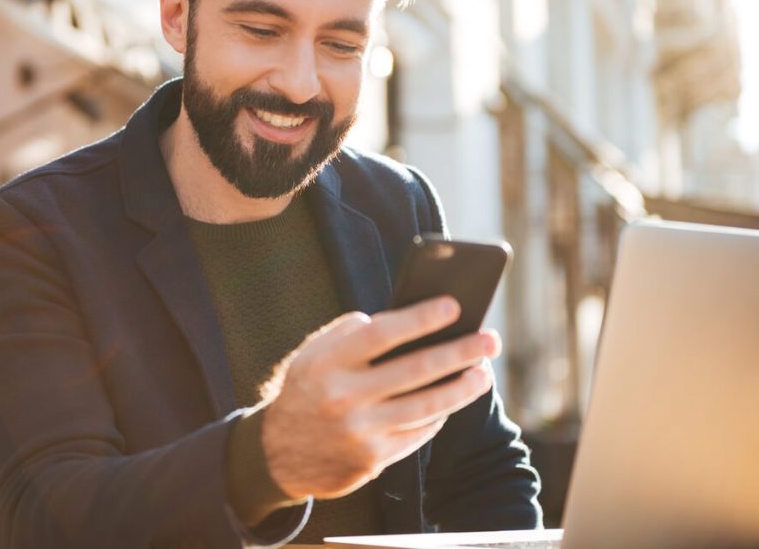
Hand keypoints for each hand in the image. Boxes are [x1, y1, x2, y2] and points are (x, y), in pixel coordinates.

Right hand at [260, 296, 499, 501]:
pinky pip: (418, 434)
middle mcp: (343, 397)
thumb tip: (405, 321)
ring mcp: (359, 432)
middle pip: (414, 371)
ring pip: (425, 407)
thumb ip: (350, 334)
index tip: (454, 306)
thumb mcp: (312, 354)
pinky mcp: (372, 460)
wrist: (276, 454)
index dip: (420, 319)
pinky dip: (440, 415)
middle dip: (459, 353)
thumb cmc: (306, 390)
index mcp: (326, 363)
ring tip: (483, 373)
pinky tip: (455, 399)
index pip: (381, 333)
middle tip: (490, 340)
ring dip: (462, 389)